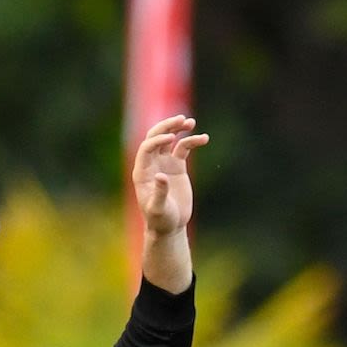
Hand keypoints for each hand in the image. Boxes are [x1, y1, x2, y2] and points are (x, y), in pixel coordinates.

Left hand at [132, 114, 208, 236]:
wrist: (169, 226)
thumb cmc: (160, 220)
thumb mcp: (158, 209)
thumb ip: (159, 193)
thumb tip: (161, 176)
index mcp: (142, 171)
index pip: (147, 148)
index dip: (157, 140)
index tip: (172, 138)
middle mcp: (152, 164)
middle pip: (156, 137)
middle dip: (166, 127)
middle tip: (180, 120)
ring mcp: (164, 163)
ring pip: (170, 139)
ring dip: (178, 128)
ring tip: (191, 122)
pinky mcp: (177, 166)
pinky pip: (184, 148)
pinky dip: (193, 141)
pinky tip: (204, 138)